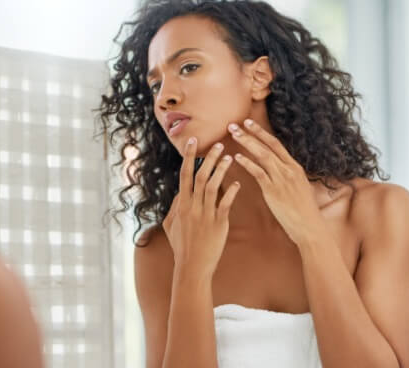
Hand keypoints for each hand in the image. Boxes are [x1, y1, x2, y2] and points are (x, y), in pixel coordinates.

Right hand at [162, 137, 241, 277]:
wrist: (192, 267)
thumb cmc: (181, 247)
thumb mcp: (170, 226)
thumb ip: (174, 207)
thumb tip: (179, 193)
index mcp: (181, 205)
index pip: (184, 175)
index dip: (189, 157)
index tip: (193, 142)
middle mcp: (192, 207)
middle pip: (200, 176)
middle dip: (209, 158)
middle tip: (219, 144)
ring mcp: (205, 215)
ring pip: (213, 186)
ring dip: (221, 170)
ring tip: (230, 157)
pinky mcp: (218, 224)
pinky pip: (226, 204)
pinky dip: (232, 192)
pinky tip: (238, 183)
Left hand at [227, 119, 325, 245]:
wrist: (310, 227)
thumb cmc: (303, 210)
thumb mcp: (298, 187)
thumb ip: (287, 176)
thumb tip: (277, 169)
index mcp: (295, 167)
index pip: (276, 144)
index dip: (261, 132)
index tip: (248, 123)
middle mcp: (289, 170)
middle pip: (267, 146)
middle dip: (250, 133)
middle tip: (234, 124)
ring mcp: (282, 179)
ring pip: (262, 155)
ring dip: (247, 143)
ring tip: (233, 135)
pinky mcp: (274, 191)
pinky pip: (259, 173)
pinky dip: (248, 163)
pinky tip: (237, 157)